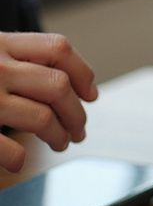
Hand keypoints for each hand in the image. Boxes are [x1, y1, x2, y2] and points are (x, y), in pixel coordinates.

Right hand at [0, 32, 97, 171]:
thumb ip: (22, 60)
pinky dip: (17, 159)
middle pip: (58, 86)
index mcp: (0, 44)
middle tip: (78, 132)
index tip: (91, 95)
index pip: (58, 48)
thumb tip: (81, 87)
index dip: (83, 73)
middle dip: (76, 115)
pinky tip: (17, 161)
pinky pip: (8, 149)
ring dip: (59, 137)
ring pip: (43, 118)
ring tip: (59, 144)